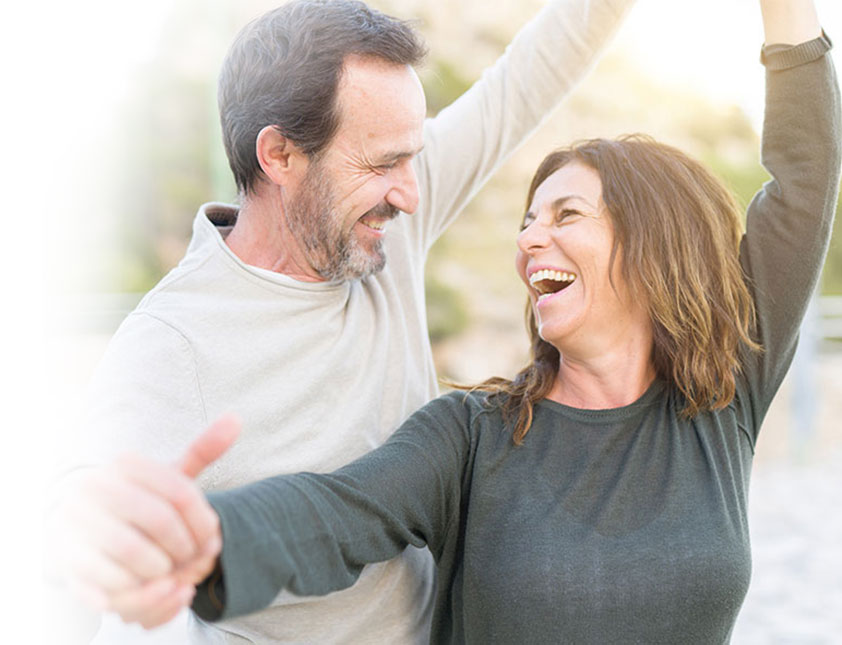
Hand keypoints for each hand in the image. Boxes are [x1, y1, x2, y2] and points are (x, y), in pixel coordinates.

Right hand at [45, 415, 240, 627]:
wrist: (80, 530)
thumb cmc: (137, 503)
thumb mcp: (169, 476)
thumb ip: (202, 450)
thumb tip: (236, 419)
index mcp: (127, 463)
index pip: (181, 492)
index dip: (204, 522)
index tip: (211, 540)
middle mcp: (96, 485)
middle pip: (160, 520)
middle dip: (184, 546)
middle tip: (193, 560)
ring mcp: (76, 519)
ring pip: (132, 549)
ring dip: (161, 569)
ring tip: (172, 573)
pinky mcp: (65, 554)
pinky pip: (105, 577)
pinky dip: (135, 588)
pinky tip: (151, 587)